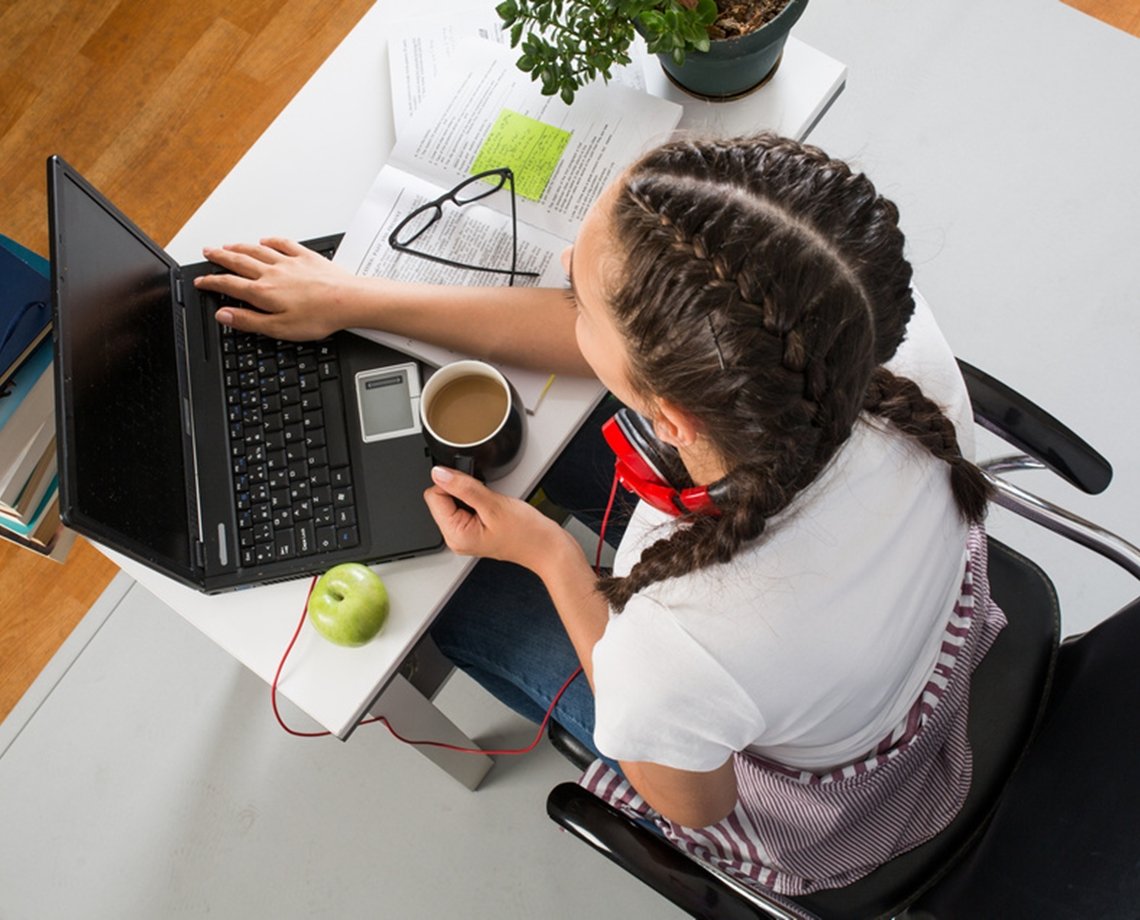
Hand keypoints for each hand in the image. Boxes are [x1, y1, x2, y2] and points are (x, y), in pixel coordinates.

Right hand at [193, 237, 356, 340]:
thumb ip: (249, 321)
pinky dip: (271, 241)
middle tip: (207, 252)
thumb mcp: (279, 328)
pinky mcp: (307, 257)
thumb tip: (224, 315)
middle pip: (239, 261)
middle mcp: (273, 272)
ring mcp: (290, 262)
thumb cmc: (319, 316)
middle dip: (220, 257)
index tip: (200, 281)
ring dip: (239, 246)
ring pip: (257, 250)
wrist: (349, 301)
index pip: (229, 284)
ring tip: (227, 245)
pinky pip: (283, 244)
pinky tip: (266, 240)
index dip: (211, 282)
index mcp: (263, 292)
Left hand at [423, 467, 571, 571]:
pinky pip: (465, 508)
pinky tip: (492, 510)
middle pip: (441, 498)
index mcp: (455, 535)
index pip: (434, 495)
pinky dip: (478, 503)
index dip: (454, 485)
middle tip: (486, 502)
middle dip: (462, 492)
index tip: (474, 490)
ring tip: (492, 508)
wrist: (547, 547)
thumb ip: (463, 486)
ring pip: (453, 501)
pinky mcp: (472, 531)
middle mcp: (455, 538)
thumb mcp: (493, 504)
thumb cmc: (527, 533)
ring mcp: (464, 535)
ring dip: (471, 497)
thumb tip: (439, 473)